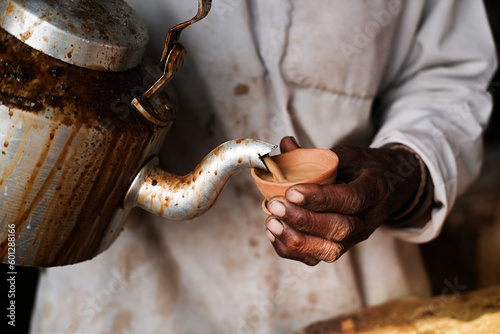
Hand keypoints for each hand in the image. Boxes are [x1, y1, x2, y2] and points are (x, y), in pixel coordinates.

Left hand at [265, 137, 421, 265]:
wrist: (387, 186)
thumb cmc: (362, 168)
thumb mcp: (346, 155)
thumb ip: (316, 154)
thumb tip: (285, 144)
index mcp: (375, 189)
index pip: (351, 199)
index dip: (320, 198)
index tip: (292, 191)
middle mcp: (370, 219)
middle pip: (340, 228)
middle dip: (303, 220)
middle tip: (275, 205)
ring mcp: (357, 238)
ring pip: (329, 250)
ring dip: (296, 239)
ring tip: (271, 222)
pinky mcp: (342, 248)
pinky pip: (317, 258)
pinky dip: (292, 250)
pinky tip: (274, 234)